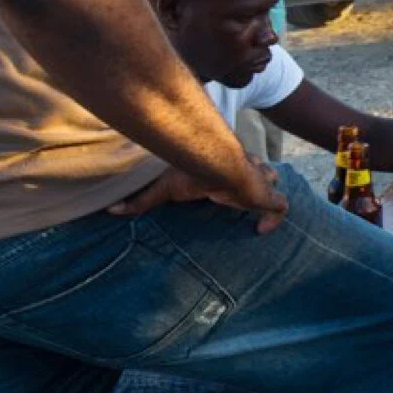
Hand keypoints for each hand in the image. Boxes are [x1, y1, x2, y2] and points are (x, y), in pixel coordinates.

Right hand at [109, 156, 287, 233]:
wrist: (216, 164)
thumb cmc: (192, 171)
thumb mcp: (165, 186)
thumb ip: (142, 200)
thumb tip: (111, 210)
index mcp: (226, 163)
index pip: (238, 162)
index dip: (236, 172)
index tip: (225, 190)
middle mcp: (246, 168)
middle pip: (261, 169)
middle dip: (258, 179)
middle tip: (245, 198)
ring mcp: (259, 181)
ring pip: (273, 180)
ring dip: (267, 192)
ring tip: (255, 207)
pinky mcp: (267, 196)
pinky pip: (281, 208)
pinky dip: (274, 219)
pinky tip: (261, 231)